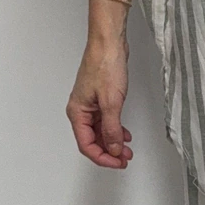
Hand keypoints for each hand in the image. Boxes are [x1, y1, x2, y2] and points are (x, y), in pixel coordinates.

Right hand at [66, 36, 133, 168]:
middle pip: (92, 140)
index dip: (103, 157)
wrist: (109, 41)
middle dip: (109, 151)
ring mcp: (90, 102)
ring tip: (127, 150)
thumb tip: (113, 148)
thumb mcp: (111, 102)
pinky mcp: (100, 95)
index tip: (118, 162)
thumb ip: (112, 128)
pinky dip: (115, 128)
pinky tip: (124, 133)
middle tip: (125, 159)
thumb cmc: (105, 64)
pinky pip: (105, 119)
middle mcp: (81, 109)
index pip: (87, 145)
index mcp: (77, 113)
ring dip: (113, 141)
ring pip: (100, 130)